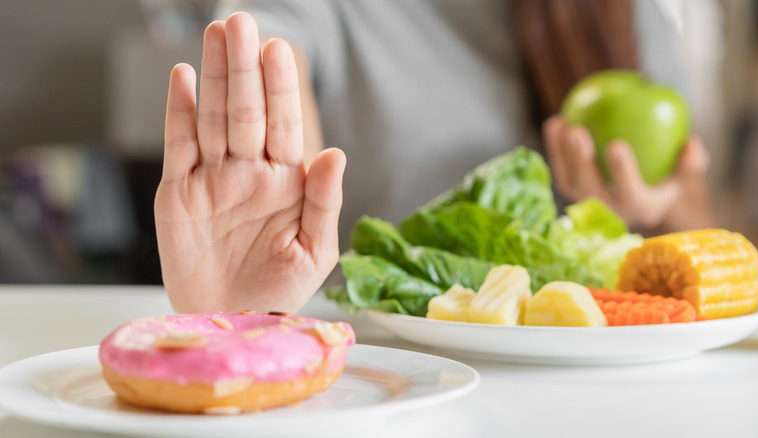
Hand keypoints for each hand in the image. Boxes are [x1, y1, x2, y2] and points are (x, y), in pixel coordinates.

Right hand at [154, 12, 344, 312]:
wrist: (230, 322)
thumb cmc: (278, 291)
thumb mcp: (313, 253)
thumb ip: (324, 202)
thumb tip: (335, 154)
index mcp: (286, 182)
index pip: (284, 125)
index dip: (280, 88)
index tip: (278, 51)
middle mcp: (249, 172)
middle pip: (245, 111)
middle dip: (244, 68)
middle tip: (241, 23)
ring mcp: (213, 179)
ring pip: (212, 118)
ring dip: (214, 77)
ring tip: (216, 35)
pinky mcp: (178, 192)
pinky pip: (178, 145)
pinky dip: (179, 113)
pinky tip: (184, 79)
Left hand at [543, 115, 709, 230]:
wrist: (641, 190)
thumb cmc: (666, 175)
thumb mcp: (685, 171)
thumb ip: (692, 161)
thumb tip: (691, 143)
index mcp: (641, 208)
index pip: (631, 194)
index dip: (622, 173)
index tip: (616, 143)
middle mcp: (611, 212)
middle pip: (591, 190)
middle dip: (581, 162)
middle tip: (578, 131)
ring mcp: (588, 204)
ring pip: (570, 182)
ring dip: (562, 155)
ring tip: (563, 124)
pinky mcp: (572, 192)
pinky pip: (560, 170)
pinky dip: (554, 148)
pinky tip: (556, 122)